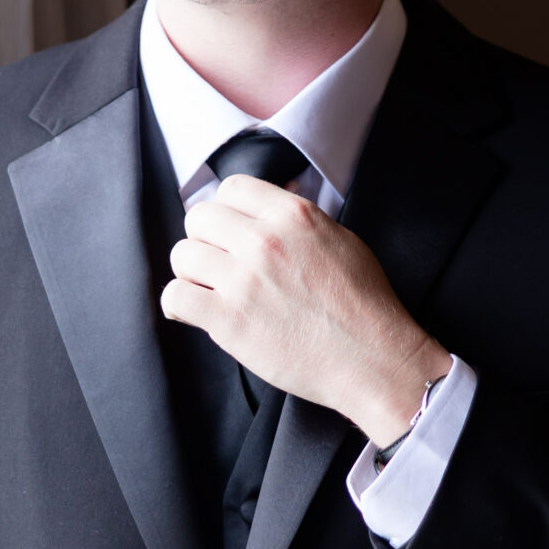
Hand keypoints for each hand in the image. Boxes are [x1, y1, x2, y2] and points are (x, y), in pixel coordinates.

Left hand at [162, 177, 451, 443]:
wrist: (373, 360)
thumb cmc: (364, 305)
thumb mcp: (340, 239)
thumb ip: (297, 221)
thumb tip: (266, 211)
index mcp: (291, 215)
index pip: (231, 188)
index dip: (227, 210)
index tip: (230, 231)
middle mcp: (263, 240)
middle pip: (198, 218)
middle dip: (205, 239)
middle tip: (218, 262)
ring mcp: (243, 280)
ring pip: (182, 256)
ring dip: (192, 273)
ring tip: (209, 289)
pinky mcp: (229, 320)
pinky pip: (175, 297)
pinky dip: (179, 305)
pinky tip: (195, 312)